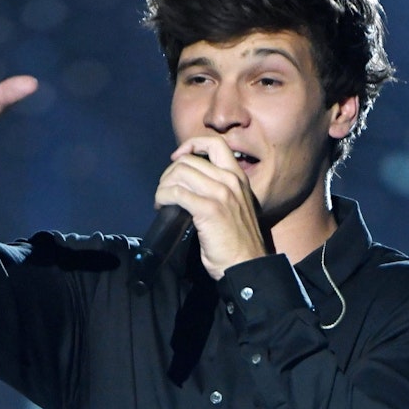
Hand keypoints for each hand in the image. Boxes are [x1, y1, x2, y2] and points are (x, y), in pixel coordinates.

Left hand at [155, 136, 269, 279]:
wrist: (247, 264)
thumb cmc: (239, 240)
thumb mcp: (237, 206)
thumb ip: (221, 190)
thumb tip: (192, 183)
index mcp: (239, 178)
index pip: (215, 144)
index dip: (191, 145)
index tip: (179, 158)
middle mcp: (231, 181)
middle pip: (189, 160)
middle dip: (169, 173)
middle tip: (165, 190)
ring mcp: (220, 194)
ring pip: (180, 173)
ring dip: (163, 186)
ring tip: (162, 200)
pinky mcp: (208, 209)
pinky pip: (176, 193)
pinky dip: (162, 197)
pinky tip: (161, 206)